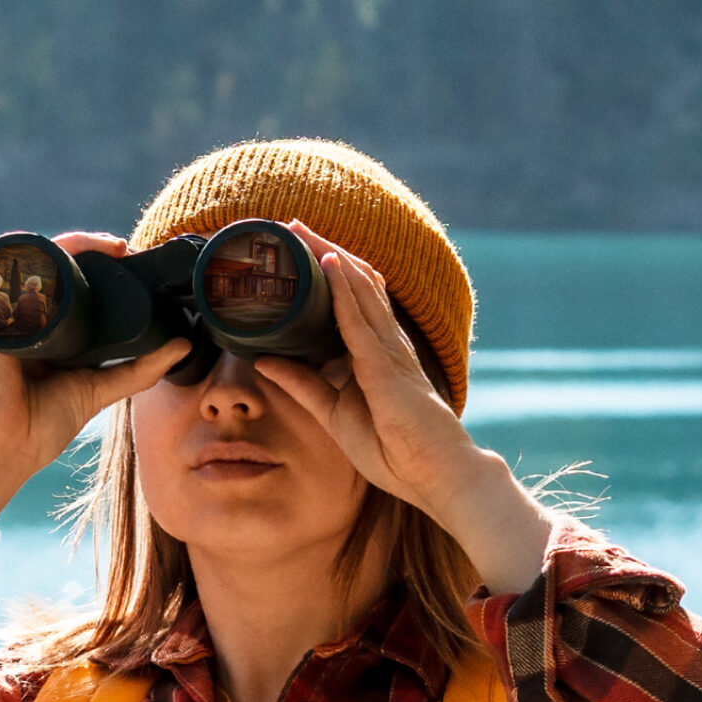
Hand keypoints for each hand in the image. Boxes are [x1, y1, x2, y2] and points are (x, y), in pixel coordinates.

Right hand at [0, 232, 190, 476]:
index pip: (72, 281)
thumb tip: (183, 346)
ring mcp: (6, 316)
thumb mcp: (98, 390)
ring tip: (107, 247)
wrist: (1, 453)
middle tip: (125, 248)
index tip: (132, 256)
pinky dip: (36, 261)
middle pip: (56, 265)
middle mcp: (24, 316)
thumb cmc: (38, 427)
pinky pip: (9, 279)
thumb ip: (138, 370)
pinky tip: (63, 254)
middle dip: (91, 248)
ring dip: (71, 244)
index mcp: (48, 327)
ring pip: (36, 262)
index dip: (101, 264)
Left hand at [249, 219, 484, 518]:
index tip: (290, 251)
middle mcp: (384, 342)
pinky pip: (361, 319)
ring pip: (358, 289)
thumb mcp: (333, 413)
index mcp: (373, 352)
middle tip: (289, 224)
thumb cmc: (394, 449)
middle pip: (353, 283)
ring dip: (329, 256)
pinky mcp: (386, 366)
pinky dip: (344, 289)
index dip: (322, 272)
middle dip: (322, 250)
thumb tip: (265, 360)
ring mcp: (388, 350)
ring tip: (301, 230)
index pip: (348, 299)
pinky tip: (328, 264)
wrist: (436, 476)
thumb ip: (302, 385)